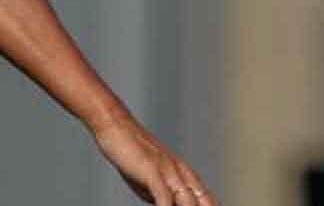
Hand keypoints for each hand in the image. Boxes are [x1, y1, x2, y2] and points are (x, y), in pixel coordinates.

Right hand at [93, 113, 216, 205]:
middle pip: (204, 203)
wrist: (115, 126)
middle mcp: (182, 173)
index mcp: (186, 175)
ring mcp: (169, 170)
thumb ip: (162, 197)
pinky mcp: (153, 170)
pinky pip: (164, 197)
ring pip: (189, 203)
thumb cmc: (131, 153)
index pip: (208, 201)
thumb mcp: (149, 182)